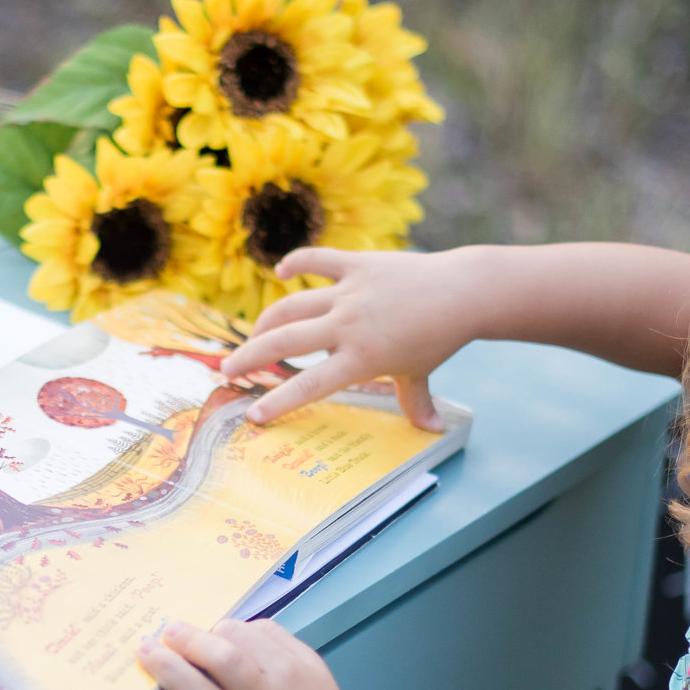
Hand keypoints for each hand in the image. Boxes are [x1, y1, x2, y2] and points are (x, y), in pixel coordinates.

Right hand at [223, 247, 485, 430]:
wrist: (463, 292)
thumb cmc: (440, 337)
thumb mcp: (420, 374)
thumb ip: (415, 402)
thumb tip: (432, 430)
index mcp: (361, 358)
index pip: (309, 384)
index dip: (278, 401)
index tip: (252, 415)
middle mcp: (347, 325)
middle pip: (285, 340)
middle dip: (249, 357)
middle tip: (226, 370)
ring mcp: (349, 292)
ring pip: (291, 304)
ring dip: (264, 321)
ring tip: (251, 336)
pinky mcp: (356, 264)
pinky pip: (318, 260)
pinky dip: (297, 263)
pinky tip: (282, 272)